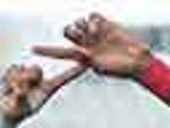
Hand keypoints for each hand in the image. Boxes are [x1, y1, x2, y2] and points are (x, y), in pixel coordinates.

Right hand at [0, 59, 84, 122]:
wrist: (2, 113)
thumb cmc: (13, 115)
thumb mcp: (16, 108)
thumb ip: (19, 97)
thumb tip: (20, 88)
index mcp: (46, 92)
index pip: (61, 79)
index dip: (73, 71)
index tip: (86, 63)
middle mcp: (40, 83)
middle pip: (36, 70)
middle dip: (26, 77)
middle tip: (19, 90)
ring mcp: (29, 76)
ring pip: (23, 69)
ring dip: (15, 81)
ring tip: (11, 92)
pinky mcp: (18, 72)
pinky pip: (14, 68)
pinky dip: (8, 79)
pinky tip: (7, 88)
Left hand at [35, 12, 151, 78]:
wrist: (137, 61)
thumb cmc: (120, 69)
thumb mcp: (101, 67)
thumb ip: (88, 59)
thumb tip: (82, 54)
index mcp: (82, 57)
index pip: (60, 52)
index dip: (47, 50)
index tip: (32, 49)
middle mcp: (86, 44)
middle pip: (68, 31)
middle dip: (71, 30)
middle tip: (80, 34)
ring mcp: (95, 33)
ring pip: (79, 22)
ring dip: (84, 25)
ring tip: (95, 32)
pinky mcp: (105, 25)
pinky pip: (92, 15)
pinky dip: (94, 19)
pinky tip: (100, 26)